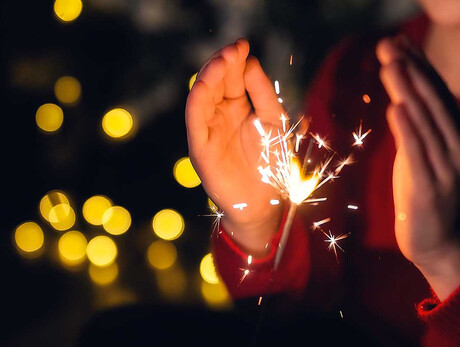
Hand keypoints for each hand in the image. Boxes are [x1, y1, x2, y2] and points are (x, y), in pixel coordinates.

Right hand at [185, 39, 284, 255]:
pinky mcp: (200, 146)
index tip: (243, 44)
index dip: (236, 60)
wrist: (264, 200)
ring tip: (223, 60)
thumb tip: (248, 61)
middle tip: (234, 48)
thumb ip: (262, 91)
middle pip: (216, 81)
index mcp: (238, 107)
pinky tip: (205, 84)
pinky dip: (197, 100)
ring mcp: (208, 129)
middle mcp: (220, 114)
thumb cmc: (271, 161)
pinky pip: (194, 119)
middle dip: (223, 63)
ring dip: (210, 76)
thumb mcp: (274, 120)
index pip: (232, 77)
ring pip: (202, 95)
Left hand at [377, 36, 459, 299]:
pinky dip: (408, 129)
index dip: (419, 68)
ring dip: (408, 91)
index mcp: (454, 138)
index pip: (436, 95)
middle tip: (390, 45)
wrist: (439, 244)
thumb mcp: (423, 157)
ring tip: (392, 65)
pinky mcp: (428, 187)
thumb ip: (417, 131)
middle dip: (411, 71)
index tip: (399, 45)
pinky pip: (417, 154)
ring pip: (426, 122)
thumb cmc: (427, 196)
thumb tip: (404, 102)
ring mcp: (445, 167)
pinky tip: (397, 108)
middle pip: (432, 101)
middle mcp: (456, 147)